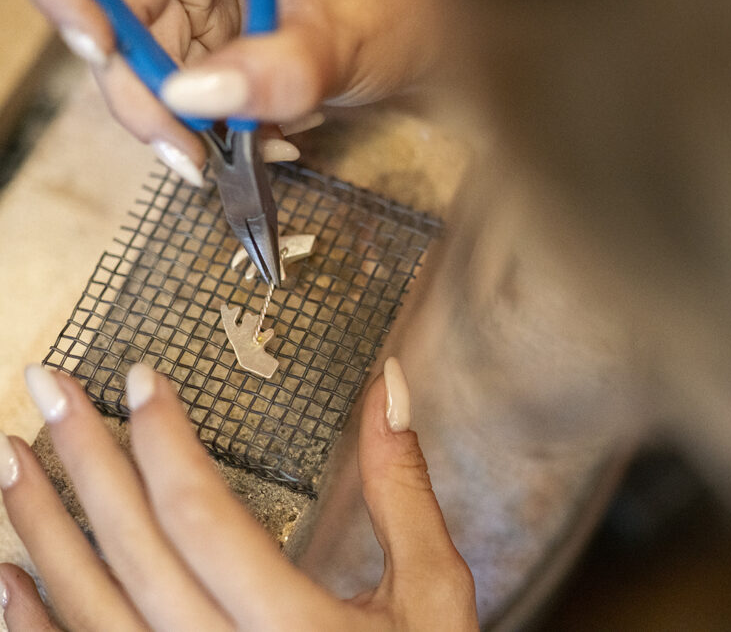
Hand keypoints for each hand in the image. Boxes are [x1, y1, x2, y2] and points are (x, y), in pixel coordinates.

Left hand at [0, 360, 476, 630]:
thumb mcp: (431, 591)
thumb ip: (403, 490)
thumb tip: (384, 390)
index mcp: (296, 629)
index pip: (203, 517)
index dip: (165, 441)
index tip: (145, 382)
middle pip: (134, 551)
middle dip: (86, 460)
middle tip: (52, 389)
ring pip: (91, 608)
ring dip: (42, 530)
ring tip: (12, 459)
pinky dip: (36, 621)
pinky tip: (10, 576)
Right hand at [28, 0, 447, 183]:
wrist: (440, 45)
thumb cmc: (407, 9)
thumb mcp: (343, 38)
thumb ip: (275, 70)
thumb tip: (188, 98)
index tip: (98, 52)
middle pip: (116, 19)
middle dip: (146, 95)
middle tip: (187, 154)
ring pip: (153, 65)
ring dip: (193, 124)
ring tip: (256, 148)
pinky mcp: (222, 40)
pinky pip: (193, 88)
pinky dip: (222, 126)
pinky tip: (271, 141)